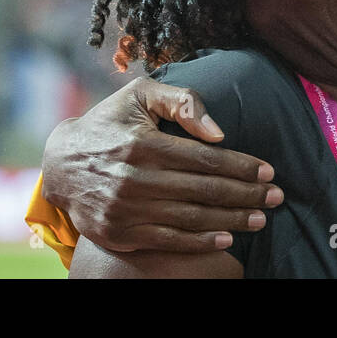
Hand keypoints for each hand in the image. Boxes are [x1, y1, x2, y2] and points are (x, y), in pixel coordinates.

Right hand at [41, 77, 282, 252]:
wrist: (60, 163)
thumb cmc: (109, 122)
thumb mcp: (140, 94)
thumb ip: (181, 101)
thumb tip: (218, 131)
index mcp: (144, 143)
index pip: (206, 159)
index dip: (242, 166)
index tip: (269, 171)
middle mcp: (134, 179)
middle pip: (204, 191)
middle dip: (246, 195)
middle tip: (277, 196)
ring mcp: (125, 210)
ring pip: (190, 219)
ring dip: (231, 221)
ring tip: (260, 218)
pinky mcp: (118, 232)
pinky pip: (167, 241)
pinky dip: (199, 243)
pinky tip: (226, 239)